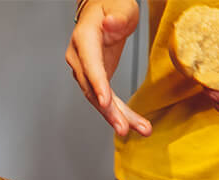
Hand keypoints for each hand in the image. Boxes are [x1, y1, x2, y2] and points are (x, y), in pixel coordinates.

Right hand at [65, 0, 150, 135]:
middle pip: (92, 90)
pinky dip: (119, 112)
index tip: (105, 102)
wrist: (103, 11)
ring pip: (98, 99)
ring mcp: (85, 71)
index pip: (89, 66)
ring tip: (139, 129)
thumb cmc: (112, 6)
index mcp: (84, 40)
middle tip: (124, 128)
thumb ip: (117, 17)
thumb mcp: (120, 6)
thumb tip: (109, 24)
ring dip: (117, 117)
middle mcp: (79, 59)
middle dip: (109, 111)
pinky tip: (133, 124)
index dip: (97, 84)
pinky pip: (105, 99)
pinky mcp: (95, 80)